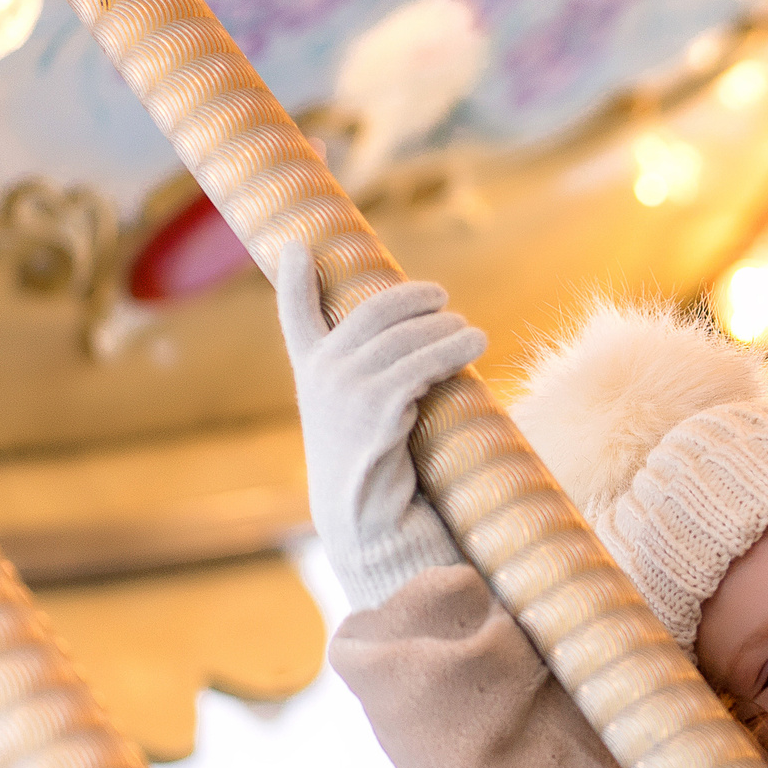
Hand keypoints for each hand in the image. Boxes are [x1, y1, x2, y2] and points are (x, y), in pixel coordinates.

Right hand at [276, 241, 483, 611]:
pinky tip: (475, 344)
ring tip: (470, 332)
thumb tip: (423, 330)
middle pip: (372, 312)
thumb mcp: (364, 411)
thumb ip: (374, 373)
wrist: (368, 520)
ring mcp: (345, 390)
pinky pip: (421, 363)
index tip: (297, 247)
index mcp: (312, 371)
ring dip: (444, 327)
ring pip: (405, 337)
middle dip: (411, 298)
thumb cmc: (377, 464)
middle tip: (442, 298)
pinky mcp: (376, 408)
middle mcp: (322, 375)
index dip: (292, 280)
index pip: (295, 315)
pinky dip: (452, 349)